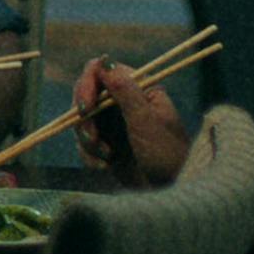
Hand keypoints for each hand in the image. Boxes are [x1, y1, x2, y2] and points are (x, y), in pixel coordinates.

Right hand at [74, 56, 192, 187]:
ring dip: (89, 140)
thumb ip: (125, 91)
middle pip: (85, 96)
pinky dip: (90, 155)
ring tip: (107, 156)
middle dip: (86, 119)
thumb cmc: (167, 154)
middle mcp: (122, 102)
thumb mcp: (146, 121)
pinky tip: (106, 166)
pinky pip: (83, 143)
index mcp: (137, 89)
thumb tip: (104, 61)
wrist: (171, 192)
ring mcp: (113, 124)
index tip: (85, 108)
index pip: (99, 71)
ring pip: (81, 121)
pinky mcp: (106, 144)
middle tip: (93, 139)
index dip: (87, 86)